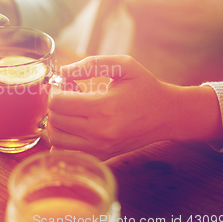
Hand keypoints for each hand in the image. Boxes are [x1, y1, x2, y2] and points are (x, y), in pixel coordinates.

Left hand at [47, 55, 222, 159]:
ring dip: (56, 123)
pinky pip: (67, 153)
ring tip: (70, 111)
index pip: (58, 103)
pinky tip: (73, 126)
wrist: (168, 115)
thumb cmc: (145, 87)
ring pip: (56, 139)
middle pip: (54, 120)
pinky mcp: (101, 156)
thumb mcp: (124, 65)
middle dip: (55, 104)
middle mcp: (100, 131)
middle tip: (68, 95)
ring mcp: (100, 147)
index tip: (63, 84)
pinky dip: (62, 140)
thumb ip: (91, 64)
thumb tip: (63, 72)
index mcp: (104, 107)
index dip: (55, 90)